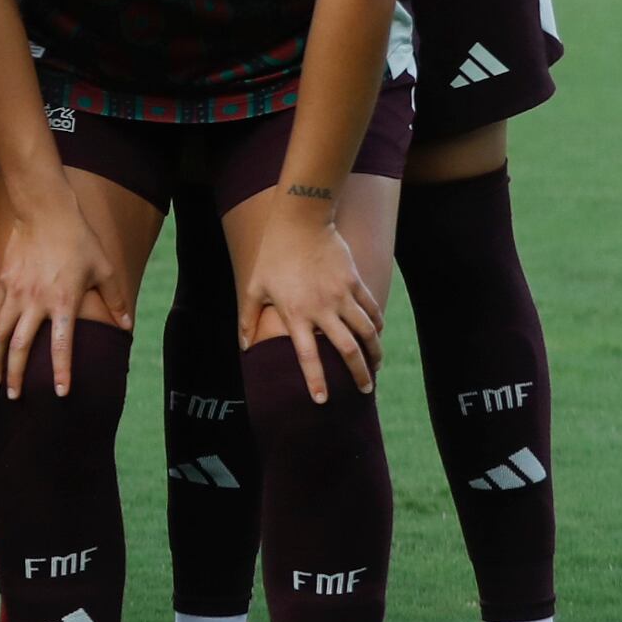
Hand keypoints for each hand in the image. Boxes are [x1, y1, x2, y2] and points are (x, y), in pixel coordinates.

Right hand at [0, 185, 127, 397]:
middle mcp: (34, 302)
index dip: (62, 372)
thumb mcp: (103, 268)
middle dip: (15, 376)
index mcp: (62, 302)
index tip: (61, 393)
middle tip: (13, 399)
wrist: (44, 210)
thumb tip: (127, 326)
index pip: (60, 346)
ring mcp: (14, 292)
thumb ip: (115, 300)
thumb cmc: (78, 239)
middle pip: (18, 347)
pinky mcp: (2, 281)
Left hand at [242, 202, 381, 401]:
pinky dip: (378, 325)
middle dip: (358, 374)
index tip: (322, 401)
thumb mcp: (254, 286)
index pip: (307, 356)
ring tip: (376, 367)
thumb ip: (248, 318)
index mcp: (296, 314)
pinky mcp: (355, 282)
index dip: (315, 380)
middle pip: (347, 350)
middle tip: (364, 391)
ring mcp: (342, 295)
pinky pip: (372, 309)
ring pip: (367, 332)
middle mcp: (323, 308)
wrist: (300, 221)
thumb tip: (244, 346)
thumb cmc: (273, 255)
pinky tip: (378, 336)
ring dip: (374, 353)